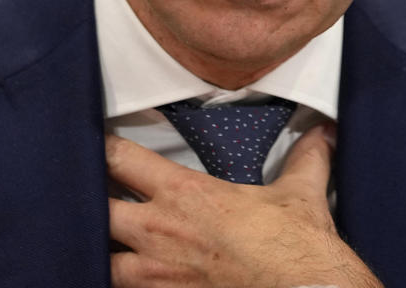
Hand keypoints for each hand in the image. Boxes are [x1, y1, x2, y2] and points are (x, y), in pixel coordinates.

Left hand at [105, 122, 380, 287]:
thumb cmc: (295, 247)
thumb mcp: (299, 194)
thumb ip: (305, 158)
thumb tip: (323, 133)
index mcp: (184, 194)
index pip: (120, 158)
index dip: (100, 146)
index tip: (92, 141)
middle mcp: (159, 231)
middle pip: (94, 207)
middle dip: (86, 199)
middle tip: (82, 191)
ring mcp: (155, 274)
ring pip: (97, 257)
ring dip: (96, 247)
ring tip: (96, 240)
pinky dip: (117, 282)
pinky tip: (120, 276)